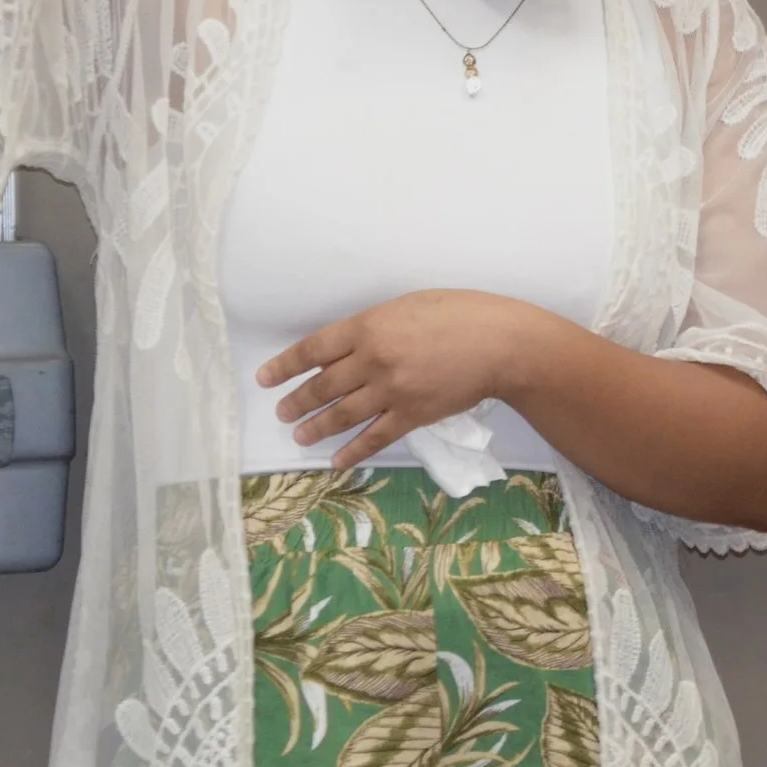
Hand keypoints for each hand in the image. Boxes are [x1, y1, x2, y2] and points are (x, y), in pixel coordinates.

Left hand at [256, 289, 555, 468]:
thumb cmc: (457, 313)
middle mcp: (373, 360)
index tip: (266, 377)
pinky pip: (375, 437)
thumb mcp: (406, 306)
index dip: (285, 365)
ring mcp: (392, 391)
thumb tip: (343, 347)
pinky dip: (353, 451)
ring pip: (343, 414)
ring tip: (298, 435)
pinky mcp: (413, 415)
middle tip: (280, 411)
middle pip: (323, 385)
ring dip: (316, 427)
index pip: (314, 349)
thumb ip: (372, 326)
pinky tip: (337, 460)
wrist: (500, 343)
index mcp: (369, 327)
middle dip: (297, 400)